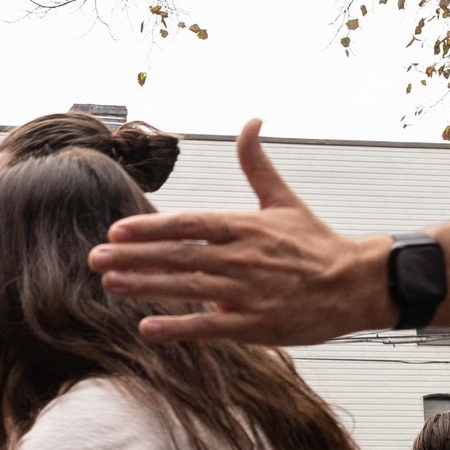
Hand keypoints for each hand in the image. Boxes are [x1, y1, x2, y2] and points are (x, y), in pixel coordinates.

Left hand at [88, 120, 389, 345]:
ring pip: (188, 289)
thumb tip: (250, 120)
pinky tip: (148, 328)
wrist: (354, 283)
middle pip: (178, 256)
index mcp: (245, 227)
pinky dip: (179, 327)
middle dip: (134, 258)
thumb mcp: (284, 199)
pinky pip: (210, 326)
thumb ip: (257, 163)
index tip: (117, 232)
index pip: (189, 225)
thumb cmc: (316, 244)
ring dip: (146, 287)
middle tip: (95, 259)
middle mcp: (242, 258)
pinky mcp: (254, 324)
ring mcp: (247, 293)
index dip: (151, 229)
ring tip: (111, 285)